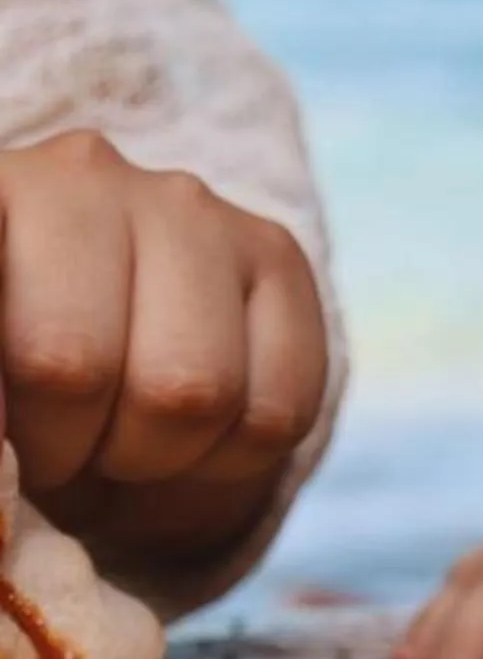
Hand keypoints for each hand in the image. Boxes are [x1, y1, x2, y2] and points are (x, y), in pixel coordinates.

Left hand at [0, 129, 327, 525]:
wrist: (83, 350)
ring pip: (193, 391)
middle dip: (61, 449)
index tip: (7, 452)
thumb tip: (3, 482)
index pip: (3, 308)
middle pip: (73, 367)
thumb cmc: (6, 381)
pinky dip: (229, 459)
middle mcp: (77, 176)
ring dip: (149, 458)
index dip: (2, 410)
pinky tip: (188, 431)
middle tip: (53, 448)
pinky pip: (278, 408)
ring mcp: (187, 205)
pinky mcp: (274, 249)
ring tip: (115, 439)